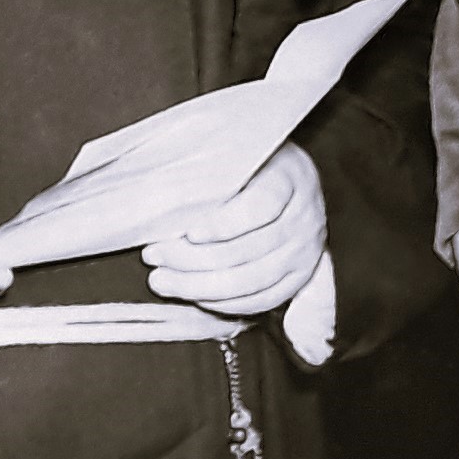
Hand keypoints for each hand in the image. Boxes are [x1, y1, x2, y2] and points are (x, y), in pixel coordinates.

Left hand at [143, 144, 327, 317]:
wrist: (289, 180)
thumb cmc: (250, 164)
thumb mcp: (235, 154)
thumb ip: (208, 174)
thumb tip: (161, 202)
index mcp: (290, 179)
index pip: (259, 207)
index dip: (222, 225)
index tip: (188, 232)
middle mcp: (304, 218)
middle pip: (248, 251)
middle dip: (192, 260)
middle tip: (154, 257)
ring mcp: (305, 252)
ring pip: (251, 281)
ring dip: (199, 287)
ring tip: (162, 280)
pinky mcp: (299, 277)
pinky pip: (261, 300)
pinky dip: (224, 304)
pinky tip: (193, 296)